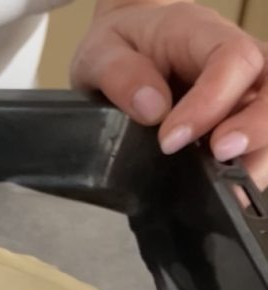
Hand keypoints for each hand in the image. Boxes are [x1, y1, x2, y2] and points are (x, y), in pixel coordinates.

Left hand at [72, 2, 267, 186]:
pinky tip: (229, 192)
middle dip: (257, 124)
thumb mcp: (100, 52)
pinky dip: (246, 169)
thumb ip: (120, 74)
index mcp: (201, 33)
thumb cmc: (117, 47)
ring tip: (228, 186)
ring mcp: (241, 91)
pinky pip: (255, 144)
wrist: (121, 54)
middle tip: (220, 154)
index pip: (231, 60)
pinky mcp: (235, 120)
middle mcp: (234, 60)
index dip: (210, 102)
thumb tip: (150, 108)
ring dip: (257, 152)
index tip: (170, 140)